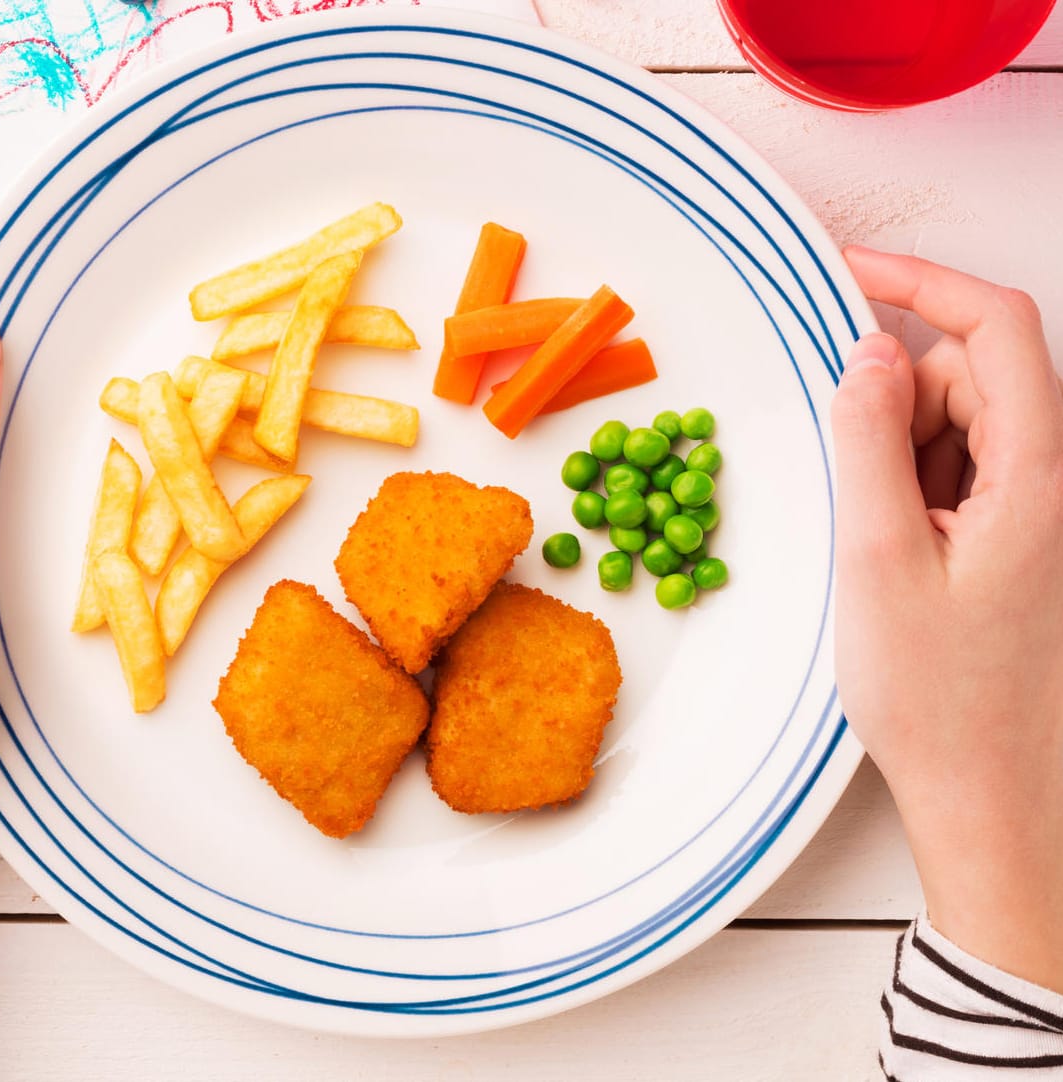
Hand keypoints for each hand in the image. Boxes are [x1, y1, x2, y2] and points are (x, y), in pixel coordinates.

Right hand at [831, 246, 1062, 990]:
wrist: (989, 795)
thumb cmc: (940, 698)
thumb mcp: (879, 560)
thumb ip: (869, 442)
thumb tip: (865, 354)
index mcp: (1040, 474)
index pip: (995, 327)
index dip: (920, 281)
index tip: (845, 271)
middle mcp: (1053, 481)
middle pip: (975, 372)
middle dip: (898, 390)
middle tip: (848, 469)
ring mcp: (1036, 512)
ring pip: (961, 422)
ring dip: (899, 444)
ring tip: (873, 533)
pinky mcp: (1014, 541)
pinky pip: (958, 471)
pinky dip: (910, 480)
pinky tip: (888, 544)